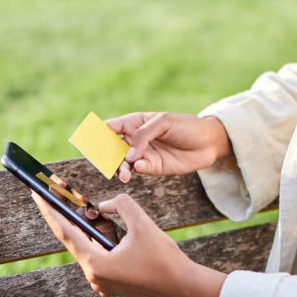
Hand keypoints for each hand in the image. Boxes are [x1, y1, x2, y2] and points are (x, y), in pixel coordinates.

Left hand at [31, 191, 225, 296]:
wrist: (182, 285)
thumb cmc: (163, 256)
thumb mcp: (142, 223)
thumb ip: (121, 205)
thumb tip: (103, 206)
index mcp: (96, 263)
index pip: (66, 232)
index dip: (50, 210)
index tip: (36, 193)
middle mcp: (94, 276)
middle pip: (76, 240)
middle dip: (69, 216)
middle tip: (56, 194)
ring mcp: (102, 282)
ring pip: (89, 247)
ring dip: (89, 229)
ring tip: (85, 208)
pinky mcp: (111, 283)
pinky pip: (99, 256)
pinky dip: (100, 240)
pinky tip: (104, 226)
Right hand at [104, 112, 231, 182]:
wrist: (209, 142)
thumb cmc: (187, 125)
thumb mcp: (164, 122)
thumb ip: (144, 135)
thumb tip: (129, 155)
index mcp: (135, 122)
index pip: (110, 128)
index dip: (96, 134)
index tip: (87, 143)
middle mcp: (135, 139)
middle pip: (111, 148)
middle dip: (105, 156)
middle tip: (103, 162)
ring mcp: (143, 154)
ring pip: (122, 162)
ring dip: (119, 167)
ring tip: (123, 173)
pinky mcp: (153, 167)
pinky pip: (138, 170)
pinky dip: (136, 170)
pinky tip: (140, 167)